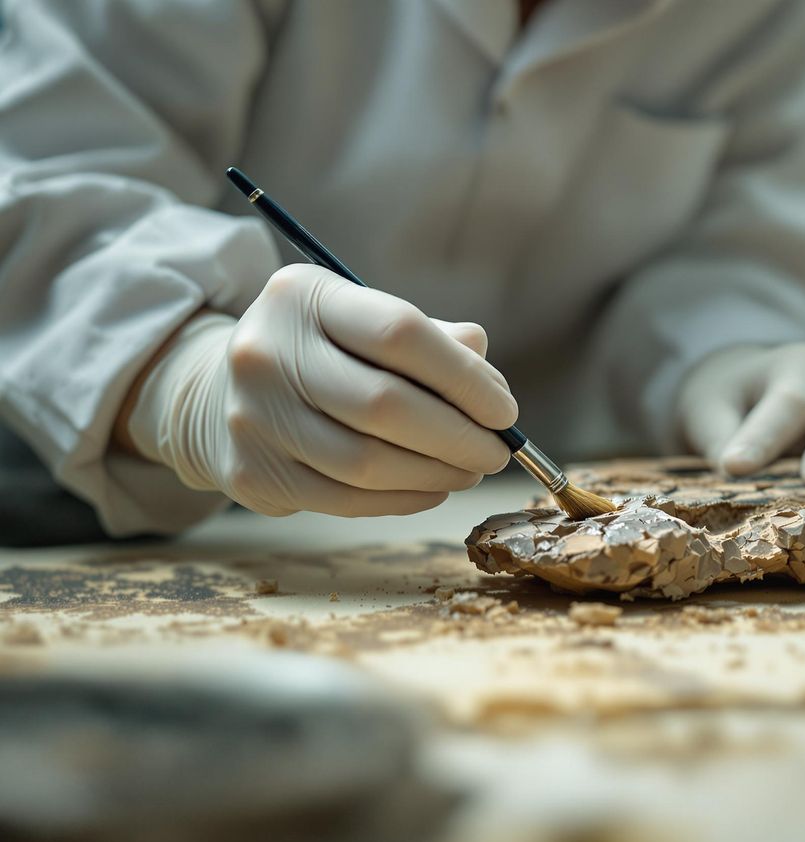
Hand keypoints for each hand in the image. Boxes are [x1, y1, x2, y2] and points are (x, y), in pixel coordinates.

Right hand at [125, 264, 517, 516]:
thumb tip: (490, 382)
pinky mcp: (252, 473)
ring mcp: (252, 416)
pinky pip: (345, 499)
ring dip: (437, 473)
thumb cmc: (322, 353)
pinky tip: (433, 488)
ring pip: (367, 462)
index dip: (465, 378)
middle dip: (458, 436)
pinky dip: (403, 498)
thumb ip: (432, 341)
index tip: (505, 411)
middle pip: (385, 405)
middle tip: (498, 452)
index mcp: (303, 297)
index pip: (400, 334)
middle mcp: (267, 352)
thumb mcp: (363, 320)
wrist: (218, 393)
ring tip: (470, 471)